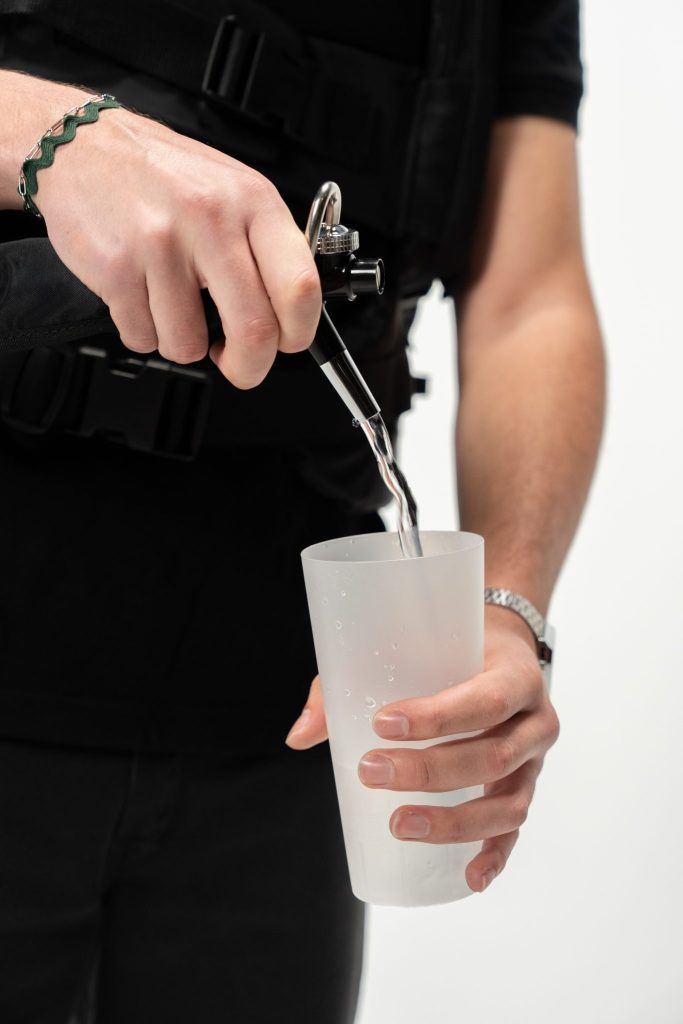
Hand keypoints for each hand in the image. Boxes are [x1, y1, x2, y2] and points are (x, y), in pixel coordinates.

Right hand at [34, 98, 320, 385]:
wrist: (81, 146)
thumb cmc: (162, 173)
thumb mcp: (233, 190)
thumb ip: (265, 247)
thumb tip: (291, 313)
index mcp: (252, 201)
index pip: (301, 288)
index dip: (299, 334)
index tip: (286, 343)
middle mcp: (209, 220)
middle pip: (254, 332)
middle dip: (248, 367)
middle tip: (238, 363)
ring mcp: (160, 245)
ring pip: (189, 345)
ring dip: (183, 343)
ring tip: (173, 306)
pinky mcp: (116, 268)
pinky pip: (143, 337)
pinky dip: (143, 331)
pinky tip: (141, 296)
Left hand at [285, 605, 559, 892]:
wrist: (504, 649)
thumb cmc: (454, 648)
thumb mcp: (418, 647)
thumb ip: (355, 684)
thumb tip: (299, 736)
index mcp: (517, 675)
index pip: (486, 700)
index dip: (437, 717)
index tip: (382, 724)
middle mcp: (535, 722)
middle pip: (491, 756)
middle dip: (429, 771)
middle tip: (373, 772)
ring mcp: (534, 762)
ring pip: (507, 803)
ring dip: (453, 821)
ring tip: (400, 824)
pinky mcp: (525, 790)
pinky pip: (513, 830)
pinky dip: (494, 855)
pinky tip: (469, 876)